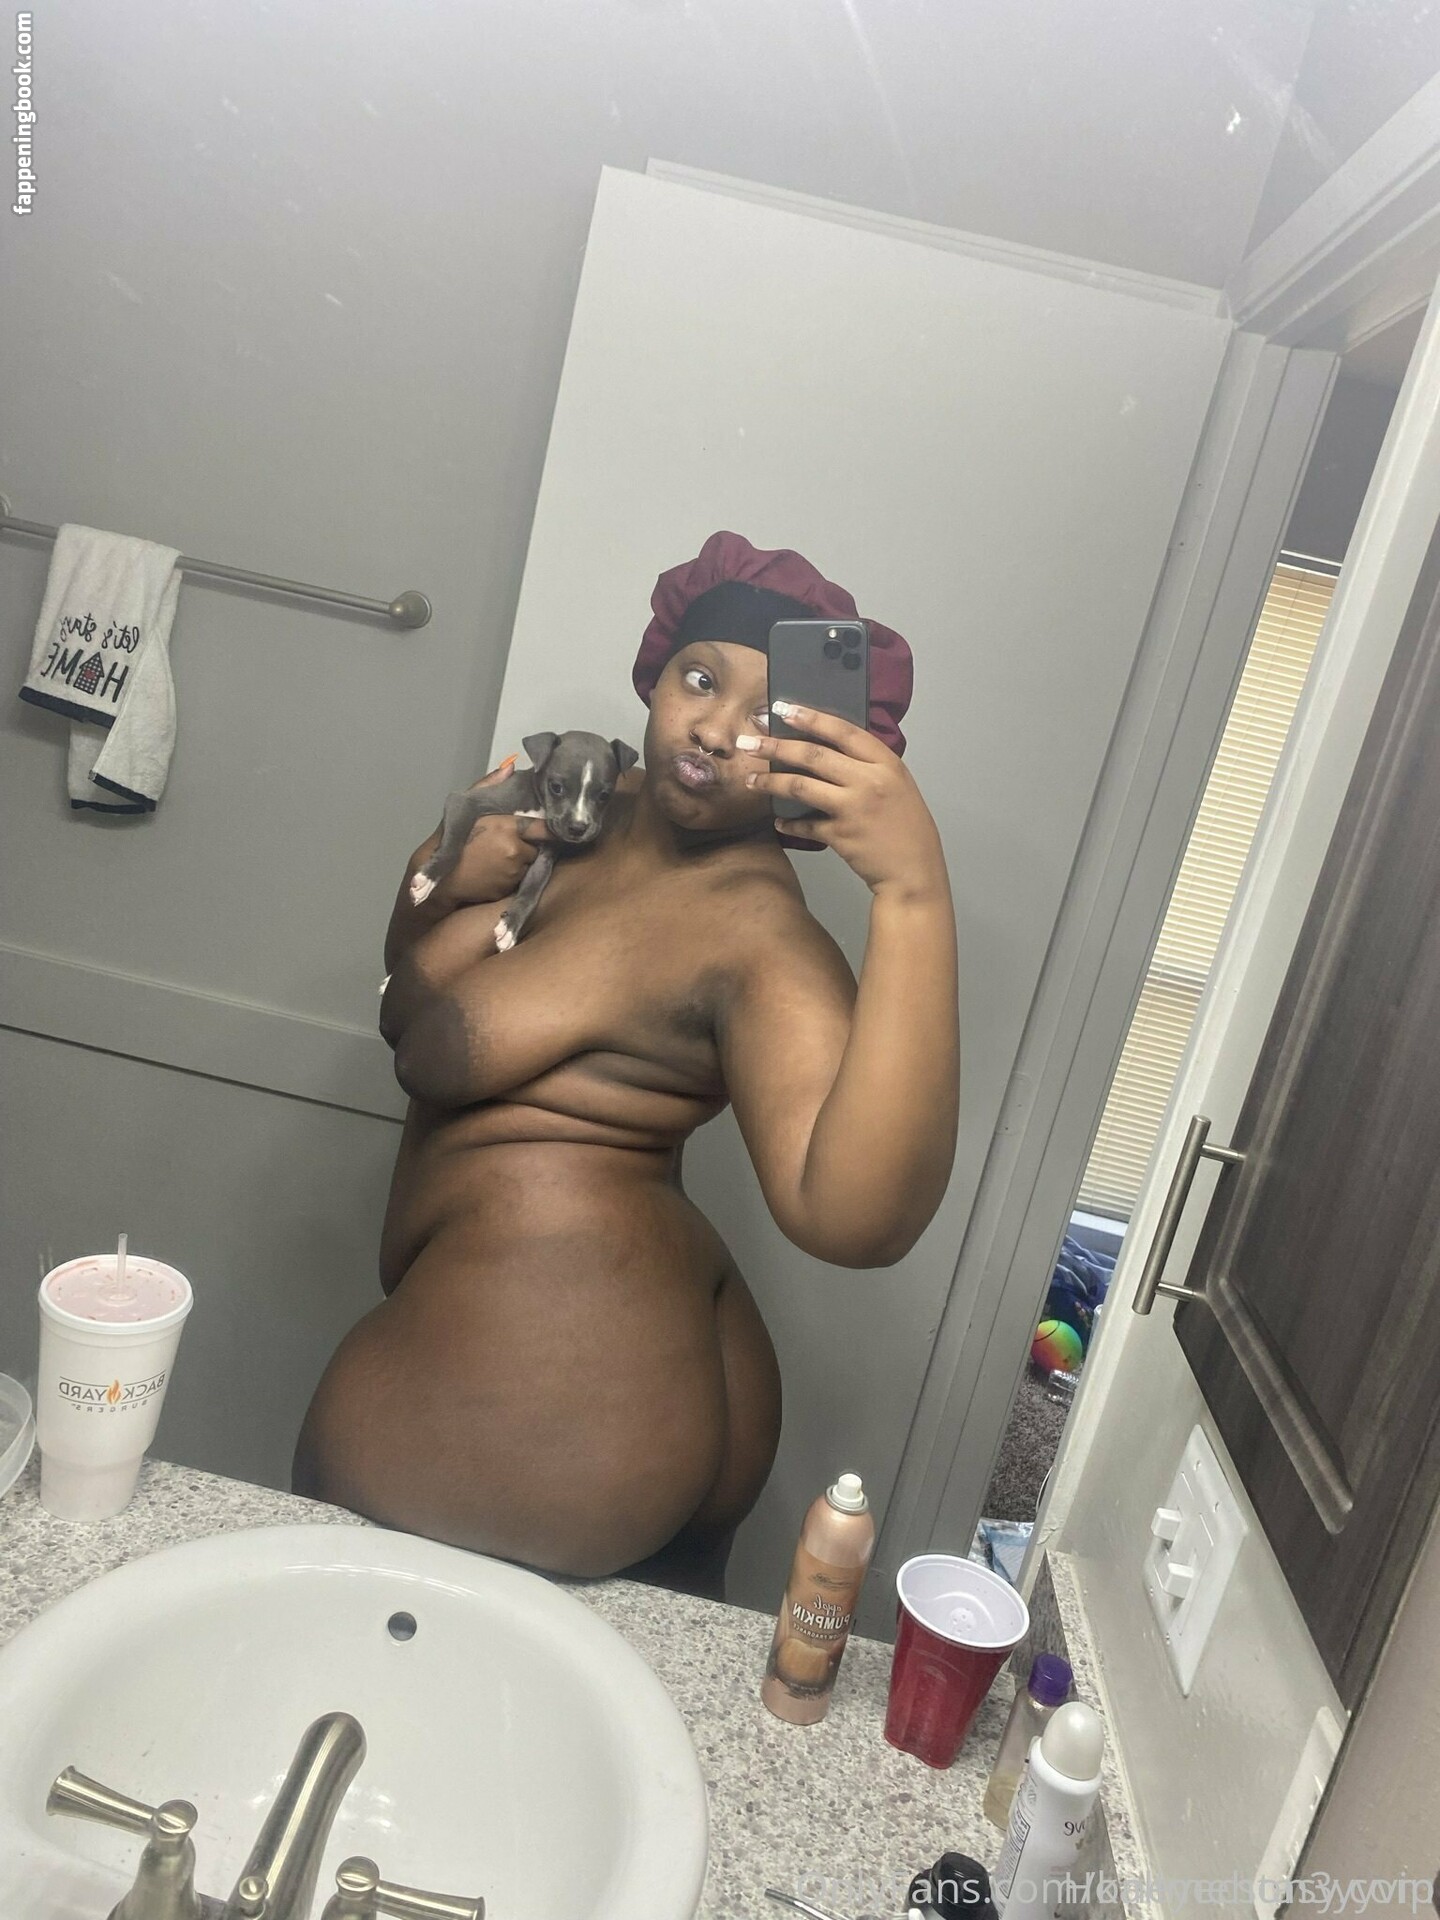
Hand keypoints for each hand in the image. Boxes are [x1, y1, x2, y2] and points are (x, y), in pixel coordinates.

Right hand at [410, 758, 554, 909]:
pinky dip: (512, 876)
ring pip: (528, 864)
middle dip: (526, 845)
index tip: (551, 827)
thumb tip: (510, 766)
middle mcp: (514, 849)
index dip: (547, 828)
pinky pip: (519, 880)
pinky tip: (494, 872)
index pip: (542, 827)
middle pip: (535, 847)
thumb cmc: (452, 840)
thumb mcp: (466, 806)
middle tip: (506, 845)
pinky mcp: (509, 888)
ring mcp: (513, 872)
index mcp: (506, 826)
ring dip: (519, 861)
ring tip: (497, 858)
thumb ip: (489, 785)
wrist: (442, 878)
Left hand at [738, 703, 948, 901]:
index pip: (843, 731)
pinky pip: (804, 823)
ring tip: (750, 779)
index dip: (811, 718)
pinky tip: (778, 821)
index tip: (782, 709)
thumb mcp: (897, 785)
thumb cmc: (907, 827)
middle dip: (775, 745)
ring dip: (770, 781)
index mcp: (886, 763)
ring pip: (800, 785)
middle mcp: (869, 781)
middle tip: (749, 741)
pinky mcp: (840, 834)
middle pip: (813, 754)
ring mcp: (853, 807)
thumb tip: (828, 749)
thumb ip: (868, 766)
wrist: (914, 871)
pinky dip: (788, 823)